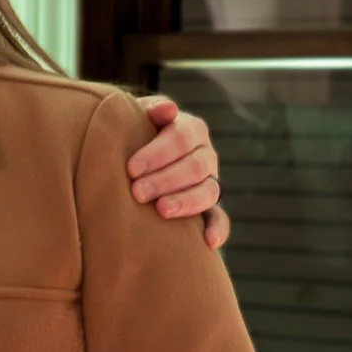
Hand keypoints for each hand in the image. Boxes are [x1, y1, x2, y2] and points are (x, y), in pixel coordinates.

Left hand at [130, 95, 230, 249]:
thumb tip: (168, 109)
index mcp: (191, 129)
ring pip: (208, 192)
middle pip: (194, 167)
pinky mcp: (209, 207)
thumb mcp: (138, 116)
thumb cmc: (133, 134)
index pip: (181, 138)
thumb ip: (151, 110)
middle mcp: (205, 155)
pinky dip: (218, 229)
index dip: (157, 153)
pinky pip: (219, 218)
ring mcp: (210, 182)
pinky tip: (209, 242)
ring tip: (161, 211)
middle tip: (137, 192)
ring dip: (186, 202)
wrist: (133, 157)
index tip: (131, 168)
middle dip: (165, 180)